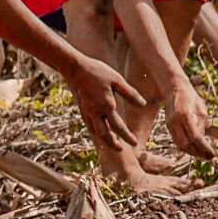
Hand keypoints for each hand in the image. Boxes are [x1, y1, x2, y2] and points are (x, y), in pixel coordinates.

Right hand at [65, 54, 145, 171]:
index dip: (127, 136)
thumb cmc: (97, 72)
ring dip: (104, 140)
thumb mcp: (117, 80)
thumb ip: (130, 93)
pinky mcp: (82, 109)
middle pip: (104, 135)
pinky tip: (101, 130)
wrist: (74, 68)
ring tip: (113, 143)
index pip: (118, 127)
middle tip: (121, 149)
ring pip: (95, 132)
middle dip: (113, 144)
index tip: (134, 143)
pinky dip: (96, 132)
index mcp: (106, 105)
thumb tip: (143, 104)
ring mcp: (87, 112)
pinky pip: (89, 125)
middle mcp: (95, 112)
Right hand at [163, 79, 216, 158]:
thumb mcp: (201, 110)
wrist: (174, 88)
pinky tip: (194, 148)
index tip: (213, 154)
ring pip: (180, 145)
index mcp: (186, 116)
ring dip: (191, 152)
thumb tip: (203, 142)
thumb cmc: (190, 97)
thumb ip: (202, 126)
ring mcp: (170, 125)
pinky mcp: (168, 126)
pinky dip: (185, 147)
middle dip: (198, 153)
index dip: (205, 148)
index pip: (196, 138)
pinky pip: (176, 141)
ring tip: (202, 155)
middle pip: (186, 145)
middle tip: (208, 157)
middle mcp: (176, 122)